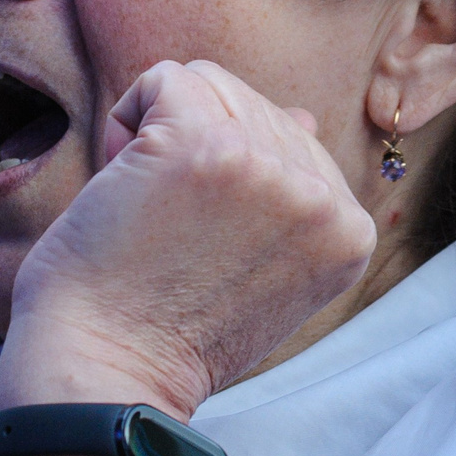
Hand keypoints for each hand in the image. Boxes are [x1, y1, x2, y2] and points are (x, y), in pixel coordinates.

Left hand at [0, 60, 374, 419]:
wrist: (106, 375)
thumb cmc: (167, 330)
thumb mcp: (263, 269)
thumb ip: (290, 194)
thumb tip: (302, 118)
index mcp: (349, 230)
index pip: (291, 145)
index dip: (228, 184)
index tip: (202, 250)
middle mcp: (322, 197)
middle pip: (252, 107)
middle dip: (194, 154)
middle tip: (168, 237)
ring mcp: (267, 166)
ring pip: (207, 84)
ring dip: (157, 139)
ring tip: (148, 218)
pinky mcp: (203, 143)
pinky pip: (161, 80)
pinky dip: (124, 123)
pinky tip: (122, 187)